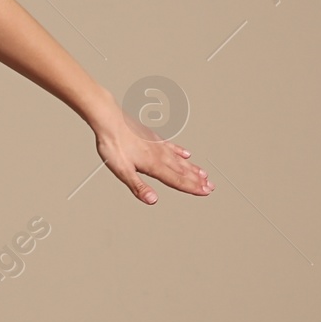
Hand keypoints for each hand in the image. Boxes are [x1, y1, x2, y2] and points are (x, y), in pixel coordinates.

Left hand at [90, 104, 213, 204]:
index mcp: (154, 165)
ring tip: (204, 174)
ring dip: (193, 168)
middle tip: (210, 187)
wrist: (110, 120)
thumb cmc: (113, 145)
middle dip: (197, 180)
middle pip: (183, 171)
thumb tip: (153, 200)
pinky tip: (186, 154)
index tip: (205, 192)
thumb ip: (138, 186)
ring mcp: (159, 145)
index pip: (177, 180)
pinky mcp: (154, 138)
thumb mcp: (122, 171)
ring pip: (180, 160)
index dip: (192, 188)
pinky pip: (172, 147)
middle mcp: (161, 155)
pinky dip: (181, 152)